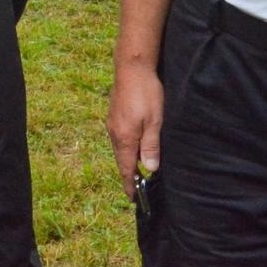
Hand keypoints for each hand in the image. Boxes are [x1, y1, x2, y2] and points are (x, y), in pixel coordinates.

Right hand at [107, 64, 163, 195]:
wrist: (132, 67)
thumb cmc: (146, 93)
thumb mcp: (154, 121)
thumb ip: (151, 146)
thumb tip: (150, 169)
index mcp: (125, 138)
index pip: (126, 168)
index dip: (130, 184)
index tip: (133, 198)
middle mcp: (114, 133)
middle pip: (121, 160)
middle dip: (128, 175)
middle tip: (136, 189)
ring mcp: (112, 123)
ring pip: (120, 148)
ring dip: (127, 160)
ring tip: (136, 170)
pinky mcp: (114, 114)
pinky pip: (119, 138)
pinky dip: (126, 148)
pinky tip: (133, 146)